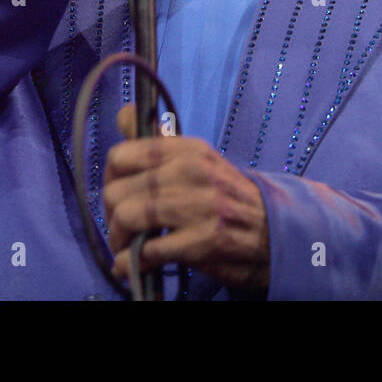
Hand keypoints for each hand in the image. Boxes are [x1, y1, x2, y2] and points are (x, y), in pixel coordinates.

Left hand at [102, 103, 270, 291]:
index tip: (116, 193)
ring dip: (119, 239)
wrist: (272, 232)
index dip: (109, 179)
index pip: (122, 156)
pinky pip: (145, 252)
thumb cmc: (225, 197)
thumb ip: (156, 143)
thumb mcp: (196, 161)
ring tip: (126, 247)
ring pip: (126, 217)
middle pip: (117, 191)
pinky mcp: (202, 242)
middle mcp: (192, 172)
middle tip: (122, 228)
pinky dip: (130, 263)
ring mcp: (198, 206)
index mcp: (187, 149)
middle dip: (111, 215)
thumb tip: (123, 114)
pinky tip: (131, 267)